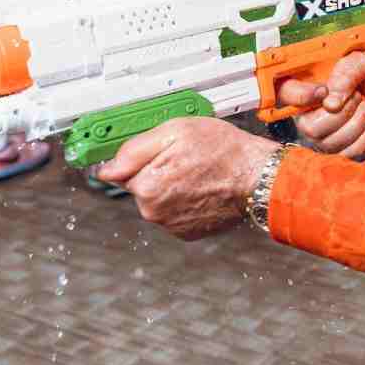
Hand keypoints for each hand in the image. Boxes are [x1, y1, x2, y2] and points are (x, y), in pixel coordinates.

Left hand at [96, 117, 279, 240]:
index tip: (153, 153)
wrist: (257, 177)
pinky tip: (201, 188)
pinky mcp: (186, 233)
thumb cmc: (223, 151)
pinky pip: (174, 213)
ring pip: (157, 199)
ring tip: (196, 172)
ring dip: (170, 187)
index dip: (139, 157)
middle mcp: (154, 211)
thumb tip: (106, 167)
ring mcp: (170, 225)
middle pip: (140, 185)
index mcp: (146, 186)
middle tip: (183, 157)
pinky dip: (183, 201)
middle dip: (155, 171)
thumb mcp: (176, 131)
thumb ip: (134, 148)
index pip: (120, 170)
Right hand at [277, 51, 364, 156]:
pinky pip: (346, 154)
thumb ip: (344, 76)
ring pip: (329, 143)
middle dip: (342, 112)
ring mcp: (321, 137)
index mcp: (305, 90)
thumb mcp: (358, 64)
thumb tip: (330, 103)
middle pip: (310, 127)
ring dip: (356, 123)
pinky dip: (364, 139)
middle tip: (357, 96)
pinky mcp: (339, 151)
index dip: (301, 96)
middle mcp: (307, 116)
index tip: (323, 90)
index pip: (286, 94)